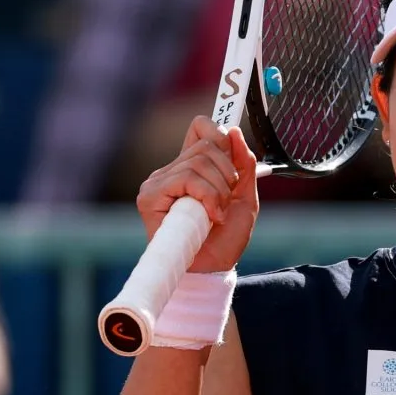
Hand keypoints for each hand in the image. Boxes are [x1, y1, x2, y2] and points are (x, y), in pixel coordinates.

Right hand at [136, 116, 258, 272]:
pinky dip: (208, 197)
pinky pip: (187, 178)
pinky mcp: (150, 196)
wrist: (214, 267)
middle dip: (228, 173)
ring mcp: (158, 182)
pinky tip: (209, 217)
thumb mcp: (245, 196)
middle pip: (206, 144)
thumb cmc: (225, 237)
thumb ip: (244, 165)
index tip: (233, 156)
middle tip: (226, 200)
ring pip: (199, 162)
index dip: (219, 134)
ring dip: (219, 191)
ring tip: (216, 214)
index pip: (200, 127)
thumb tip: (234, 132)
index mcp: (192, 166)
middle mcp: (172, 170)